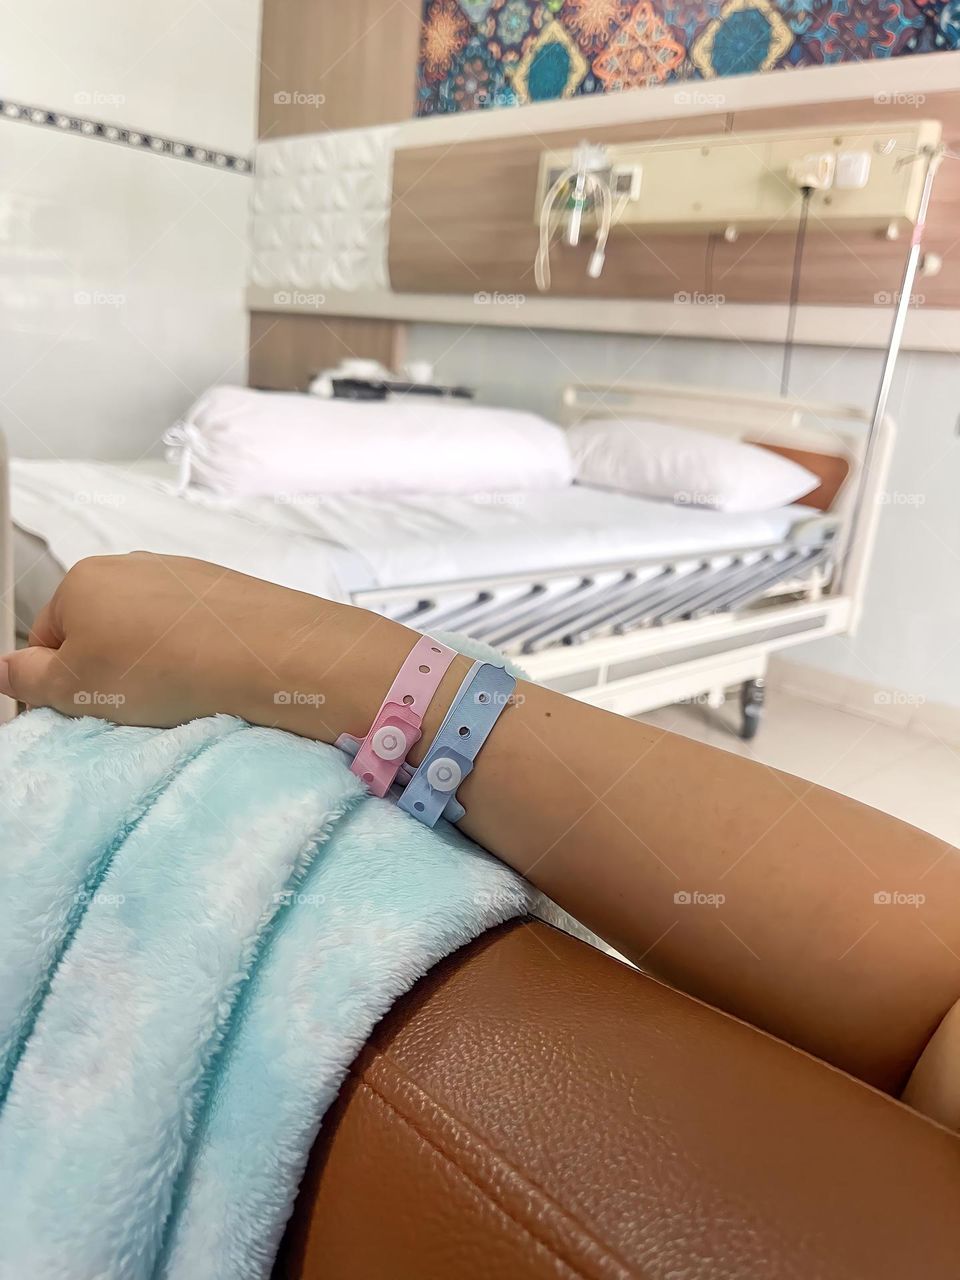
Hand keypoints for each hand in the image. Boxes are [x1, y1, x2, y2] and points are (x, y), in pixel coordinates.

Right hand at [0, 553, 404, 738]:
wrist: (263, 653)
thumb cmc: (164, 668)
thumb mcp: (76, 687)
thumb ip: (28, 678)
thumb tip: (6, 670)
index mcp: (82, 581)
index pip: (50, 639)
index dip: (63, 682)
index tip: (88, 710)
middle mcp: (130, 565)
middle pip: (101, 631)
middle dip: (111, 671)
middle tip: (134, 706)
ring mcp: (181, 574)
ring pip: (149, 631)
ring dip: (155, 664)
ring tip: (177, 694)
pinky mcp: (225, 590)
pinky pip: (192, 629)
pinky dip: (194, 653)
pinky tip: (209, 678)